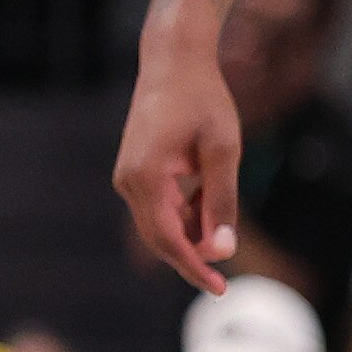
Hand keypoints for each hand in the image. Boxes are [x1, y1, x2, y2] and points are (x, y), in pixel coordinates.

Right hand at [114, 34, 246, 291]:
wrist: (174, 62)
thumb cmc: (203, 101)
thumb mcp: (223, 150)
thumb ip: (222, 201)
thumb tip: (223, 250)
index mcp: (144, 177)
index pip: (168, 239)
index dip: (195, 267)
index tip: (220, 289)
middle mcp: (128, 181)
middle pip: (160, 237)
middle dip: (192, 258)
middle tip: (223, 281)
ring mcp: (128, 176)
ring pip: (160, 223)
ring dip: (191, 233)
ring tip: (220, 223)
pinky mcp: (136, 172)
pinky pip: (159, 206)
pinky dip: (184, 214)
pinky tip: (207, 207)